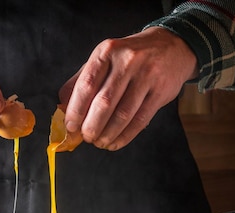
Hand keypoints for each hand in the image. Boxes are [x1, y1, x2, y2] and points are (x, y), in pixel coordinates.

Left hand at [59, 27, 197, 150]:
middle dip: (92, 126)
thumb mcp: (105, 58)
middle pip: (104, 102)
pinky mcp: (161, 92)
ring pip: (123, 114)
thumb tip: (62, 107)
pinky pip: (140, 120)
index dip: (76, 110)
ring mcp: (146, 76)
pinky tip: (115, 143)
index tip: (71, 127)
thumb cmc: (130, 57)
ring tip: (100, 142)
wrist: (172, 47)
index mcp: (107, 51)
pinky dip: (125, 136)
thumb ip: (82, 80)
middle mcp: (127, 61)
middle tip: (86, 138)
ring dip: (108, 134)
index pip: (86, 85)